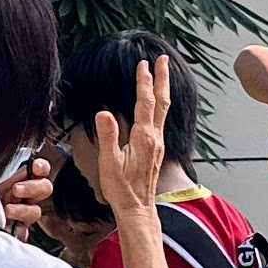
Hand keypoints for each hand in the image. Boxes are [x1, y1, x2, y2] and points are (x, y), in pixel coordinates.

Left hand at [0, 155, 54, 240]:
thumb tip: (1, 157)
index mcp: (20, 179)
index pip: (40, 170)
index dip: (42, 167)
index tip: (36, 167)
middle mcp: (25, 196)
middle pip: (44, 189)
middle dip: (32, 188)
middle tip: (15, 189)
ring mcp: (22, 214)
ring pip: (35, 212)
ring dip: (23, 210)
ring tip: (7, 210)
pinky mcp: (15, 231)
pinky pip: (24, 233)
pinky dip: (19, 231)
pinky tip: (11, 227)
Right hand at [76, 58, 170, 216]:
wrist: (137, 208)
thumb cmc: (122, 188)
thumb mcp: (109, 162)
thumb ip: (108, 136)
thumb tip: (104, 112)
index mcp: (144, 137)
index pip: (145, 102)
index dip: (144, 82)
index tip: (143, 64)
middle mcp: (155, 138)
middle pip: (161, 102)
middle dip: (162, 79)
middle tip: (164, 59)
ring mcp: (158, 144)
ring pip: (163, 110)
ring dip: (163, 90)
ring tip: (162, 75)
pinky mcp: (157, 150)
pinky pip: (160, 120)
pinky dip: (160, 105)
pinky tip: (156, 105)